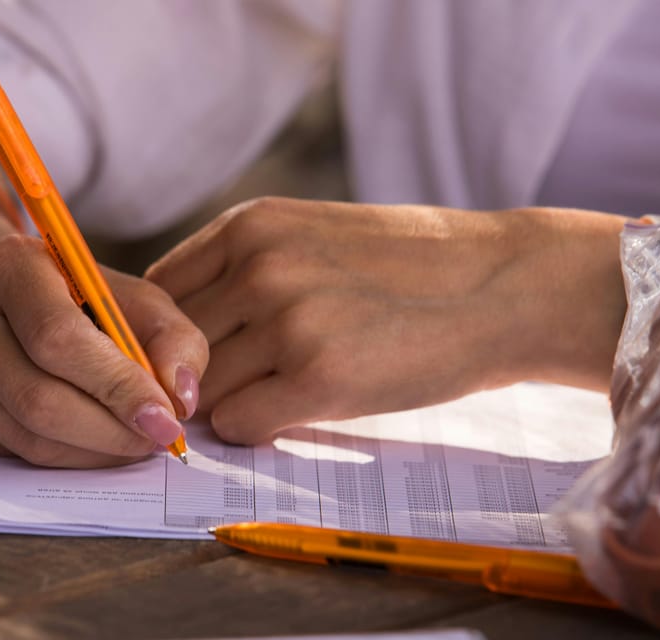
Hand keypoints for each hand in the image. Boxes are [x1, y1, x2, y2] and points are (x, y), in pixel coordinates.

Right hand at [0, 234, 207, 467]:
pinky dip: (52, 459)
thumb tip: (181, 398)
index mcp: (7, 263)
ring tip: (125, 440)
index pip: (60, 339)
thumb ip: (169, 337)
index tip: (168, 421)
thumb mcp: (126, 298)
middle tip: (154, 441)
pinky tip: (76, 439)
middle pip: (38, 399)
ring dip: (89, 452)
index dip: (119, 387)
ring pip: (23, 438)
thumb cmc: (68, 299)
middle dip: (110, 433)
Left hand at [146, 197, 625, 443]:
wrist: (502, 286)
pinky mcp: (321, 377)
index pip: (157, 292)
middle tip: (234, 387)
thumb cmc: (407, 267)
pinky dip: (255, 427)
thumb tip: (173, 333)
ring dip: (229, 402)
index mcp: (250, 225)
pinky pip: (238, 422)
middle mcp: (260, 266)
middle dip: (191, 375)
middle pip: (172, 346)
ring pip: (201, 388)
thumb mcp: (312, 237)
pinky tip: (295, 410)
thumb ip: (241, 271)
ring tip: (277, 392)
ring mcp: (289, 320)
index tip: (187, 358)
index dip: (165, 335)